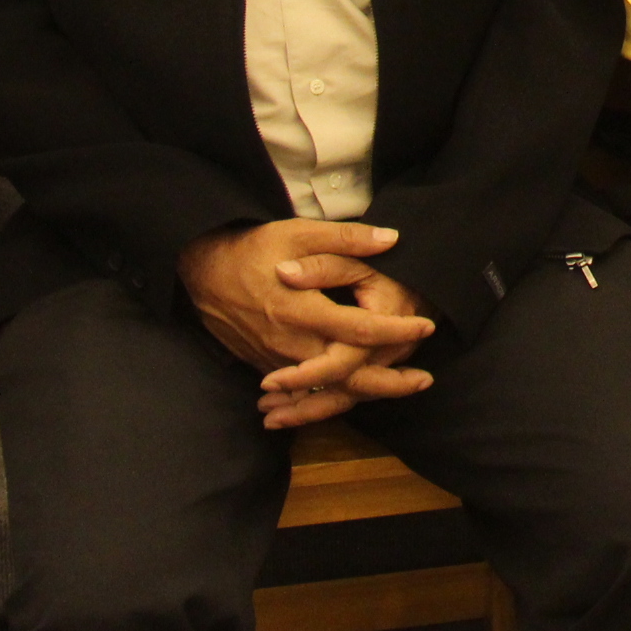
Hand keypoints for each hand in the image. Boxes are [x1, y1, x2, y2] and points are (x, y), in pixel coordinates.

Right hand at [178, 221, 435, 426]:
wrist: (203, 271)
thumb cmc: (255, 248)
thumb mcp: (300, 233)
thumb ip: (347, 240)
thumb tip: (392, 239)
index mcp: (302, 309)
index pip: (359, 330)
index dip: (396, 331)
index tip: (426, 327)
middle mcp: (290, 341)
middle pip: (346, 375)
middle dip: (388, 383)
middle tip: (425, 380)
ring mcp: (277, 358)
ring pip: (326, 389)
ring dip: (364, 393)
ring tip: (400, 389)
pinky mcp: (266, 364)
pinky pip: (304, 391)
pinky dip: (332, 397)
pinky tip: (358, 393)